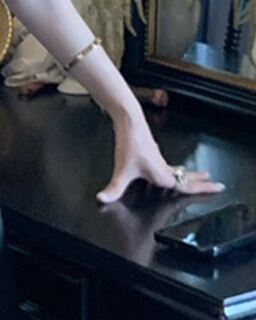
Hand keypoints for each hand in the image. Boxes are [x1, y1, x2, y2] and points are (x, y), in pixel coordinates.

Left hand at [95, 111, 225, 204]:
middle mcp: (163, 167)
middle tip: (217, 184)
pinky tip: (171, 170)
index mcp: (162, 174)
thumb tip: (103, 199)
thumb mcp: (122, 170)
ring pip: (179, 171)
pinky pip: (169, 165)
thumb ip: (114, 188)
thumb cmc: (130, 142)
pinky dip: (177, 170)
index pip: (186, 185)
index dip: (202, 189)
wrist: (130, 120)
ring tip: (200, 177)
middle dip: (202, 182)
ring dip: (191, 175)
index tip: (217, 187)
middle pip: (187, 178)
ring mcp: (159, 159)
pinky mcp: (152, 153)